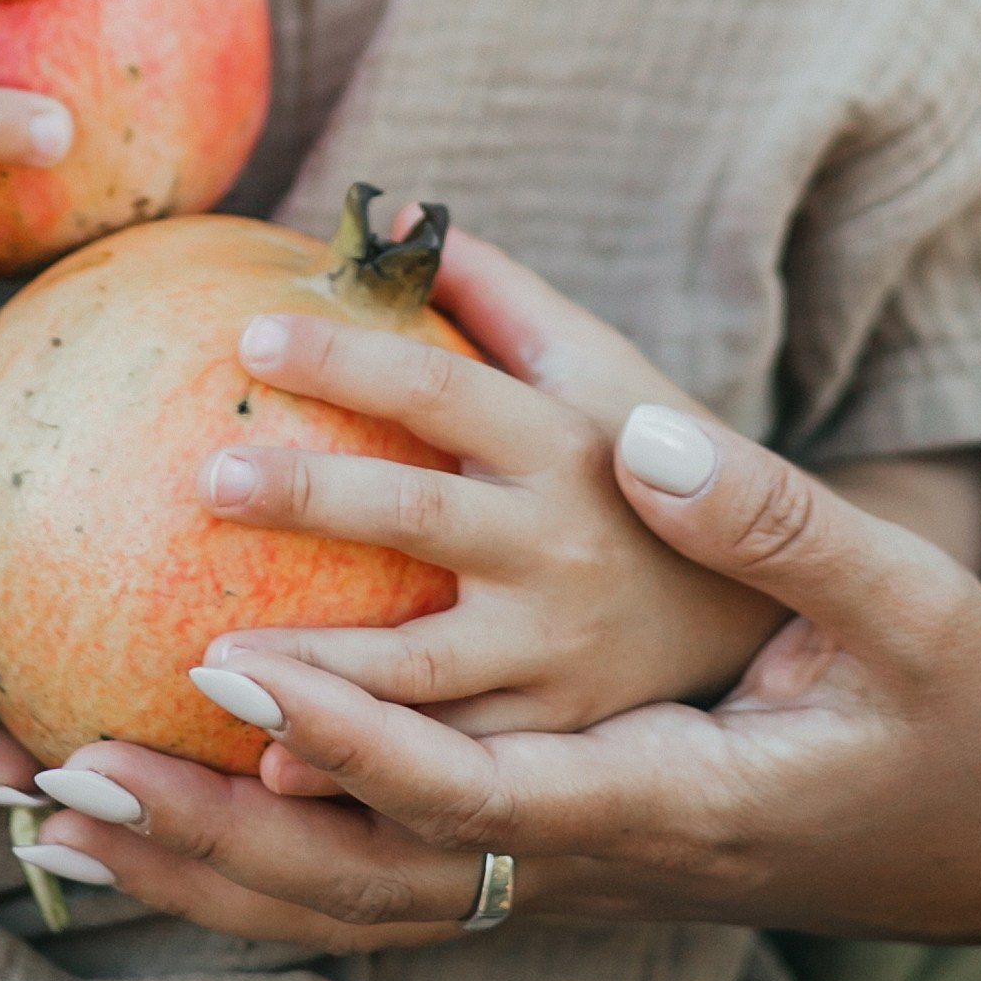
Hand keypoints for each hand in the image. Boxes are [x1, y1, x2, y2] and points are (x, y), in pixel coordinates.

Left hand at [18, 235, 980, 944]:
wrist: (967, 815)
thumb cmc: (934, 698)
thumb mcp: (898, 603)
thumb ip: (771, 517)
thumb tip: (644, 433)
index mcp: (664, 777)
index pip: (482, 774)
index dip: (352, 731)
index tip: (226, 663)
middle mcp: (587, 838)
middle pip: (376, 860)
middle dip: (227, 815)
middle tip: (83, 744)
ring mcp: (555, 868)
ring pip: (358, 903)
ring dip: (205, 864)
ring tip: (57, 810)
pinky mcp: (533, 861)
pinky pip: (375, 895)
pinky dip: (252, 873)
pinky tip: (141, 843)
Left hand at [195, 223, 784, 735]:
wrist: (776, 622)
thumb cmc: (650, 473)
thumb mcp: (606, 375)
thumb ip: (504, 296)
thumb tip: (398, 207)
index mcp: (570, 445)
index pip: (444, 388)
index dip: (353, 356)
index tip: (250, 333)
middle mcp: (563, 551)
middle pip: (420, 515)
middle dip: (312, 494)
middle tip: (205, 476)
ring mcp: (560, 657)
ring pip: (422, 668)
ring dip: (315, 665)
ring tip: (204, 656)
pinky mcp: (553, 745)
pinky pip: (444, 764)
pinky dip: (359, 772)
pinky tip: (264, 770)